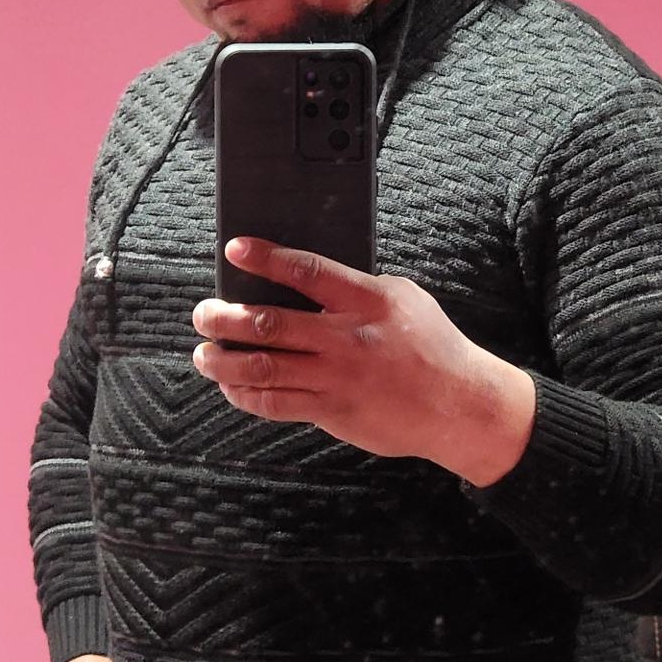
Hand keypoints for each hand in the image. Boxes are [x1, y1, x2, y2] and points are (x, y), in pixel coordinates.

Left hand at [191, 237, 536, 484]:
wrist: (458, 406)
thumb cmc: (432, 347)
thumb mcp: (404, 300)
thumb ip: (356, 291)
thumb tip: (304, 281)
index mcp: (367, 302)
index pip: (308, 272)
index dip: (267, 259)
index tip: (235, 250)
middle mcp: (346, 339)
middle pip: (269, 324)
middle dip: (224, 318)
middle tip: (203, 314)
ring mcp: (337, 378)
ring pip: (263, 368)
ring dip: (223, 360)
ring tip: (204, 354)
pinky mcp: (332, 411)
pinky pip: (275, 403)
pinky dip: (245, 394)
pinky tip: (232, 386)